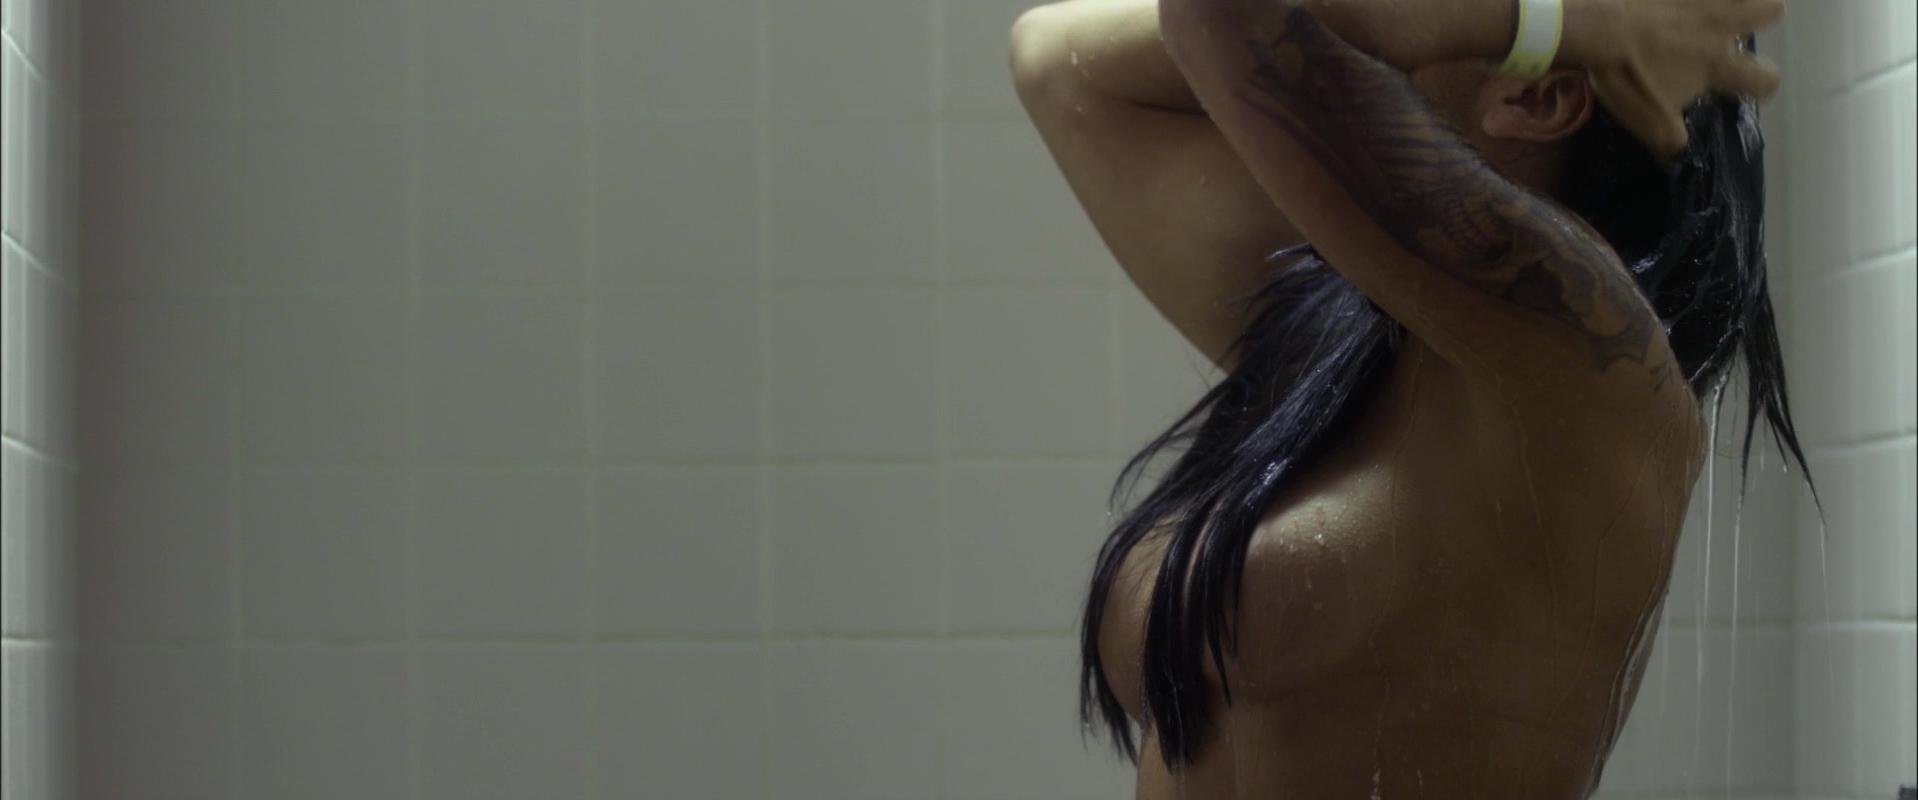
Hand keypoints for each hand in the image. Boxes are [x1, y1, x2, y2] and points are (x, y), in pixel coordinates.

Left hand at [1570, 0, 1783, 157]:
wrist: (1597, 26)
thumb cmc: (1625, 74)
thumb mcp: (1646, 118)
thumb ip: (1671, 137)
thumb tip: (1681, 149)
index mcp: (1718, 63)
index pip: (1765, 77)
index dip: (1765, 84)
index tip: (1753, 87)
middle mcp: (1720, 25)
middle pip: (1772, 10)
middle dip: (1764, 16)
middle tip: (1741, 24)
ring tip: (1717, 2)